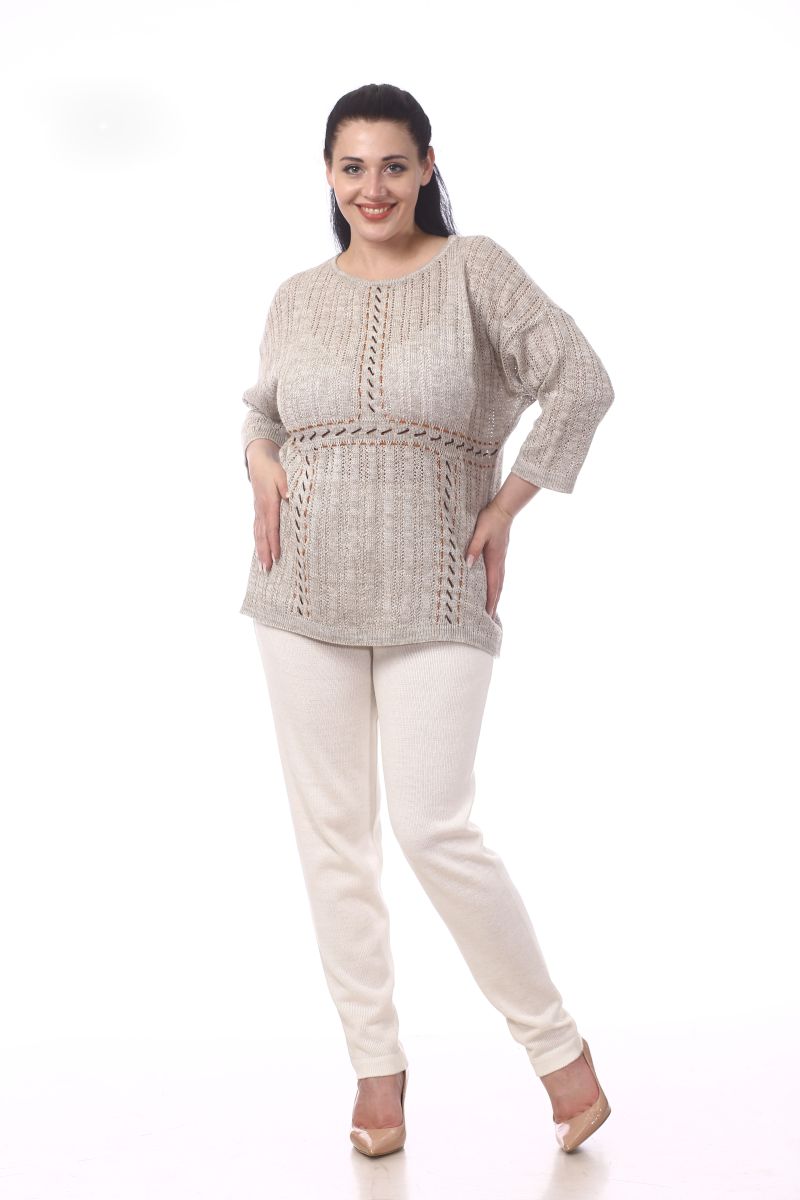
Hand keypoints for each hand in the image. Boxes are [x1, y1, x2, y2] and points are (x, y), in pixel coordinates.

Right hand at [247, 445, 288, 570]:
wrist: (258, 461)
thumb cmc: (273, 469)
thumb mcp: (283, 475)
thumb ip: (288, 487)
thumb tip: (291, 497)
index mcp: (269, 503)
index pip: (272, 527)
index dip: (274, 543)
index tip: (277, 557)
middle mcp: (261, 510)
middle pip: (262, 536)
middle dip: (265, 553)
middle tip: (267, 570)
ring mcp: (258, 511)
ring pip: (258, 535)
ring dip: (260, 551)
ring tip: (262, 567)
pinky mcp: (257, 511)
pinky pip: (256, 530)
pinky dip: (258, 542)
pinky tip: (259, 553)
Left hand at [465, 497, 513, 619]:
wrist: (504, 509)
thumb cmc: (490, 520)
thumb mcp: (479, 533)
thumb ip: (473, 548)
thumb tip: (468, 565)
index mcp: (494, 560)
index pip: (492, 585)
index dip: (490, 601)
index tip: (488, 614)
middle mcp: (499, 562)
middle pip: (498, 587)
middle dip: (494, 603)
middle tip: (490, 618)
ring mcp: (501, 558)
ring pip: (499, 581)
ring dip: (496, 595)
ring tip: (492, 606)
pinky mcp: (500, 554)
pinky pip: (499, 574)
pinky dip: (497, 585)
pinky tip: (493, 586)